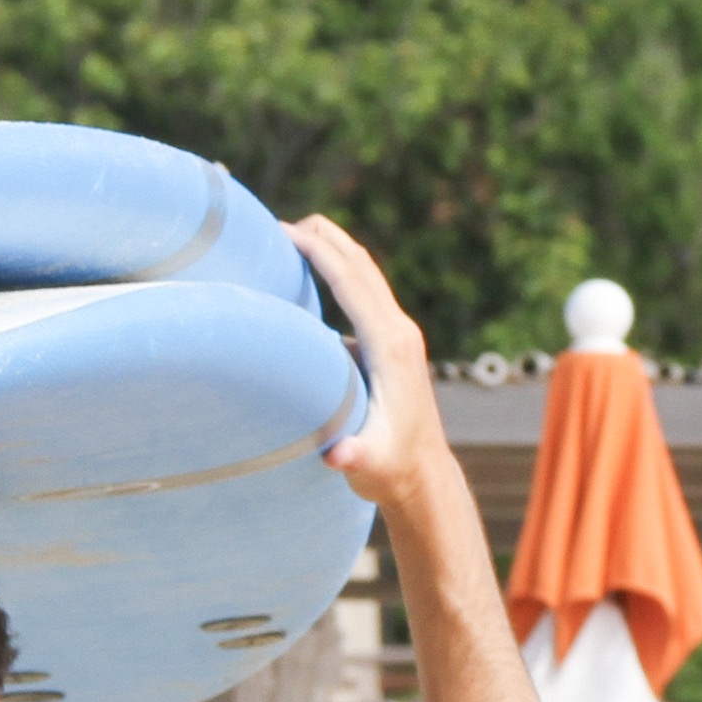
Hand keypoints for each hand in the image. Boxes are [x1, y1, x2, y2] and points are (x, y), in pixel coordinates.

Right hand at [292, 216, 448, 512]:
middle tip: (277, 222)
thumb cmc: (392, 470)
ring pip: (365, 275)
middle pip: (360, 265)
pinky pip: (364, 295)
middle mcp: (399, 331)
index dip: (318, 252)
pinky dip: (338, 275)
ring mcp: (399, 335)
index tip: (283, 230)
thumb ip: (354, 457)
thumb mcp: (370, 465)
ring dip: (332, 250)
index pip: (351, 282)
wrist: (424, 478)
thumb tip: (338, 456)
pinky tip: (310, 279)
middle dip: (322, 237)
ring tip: (291, 234)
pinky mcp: (393, 344)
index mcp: (390, 345)